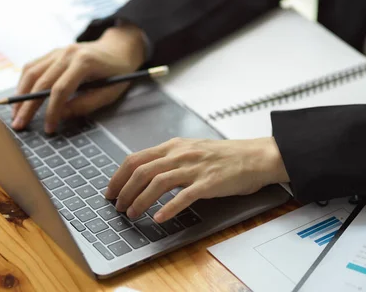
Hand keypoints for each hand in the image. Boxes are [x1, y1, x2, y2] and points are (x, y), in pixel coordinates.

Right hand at [12, 22, 145, 131]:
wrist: (118, 48)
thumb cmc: (117, 73)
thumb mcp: (109, 93)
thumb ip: (85, 105)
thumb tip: (60, 115)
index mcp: (84, 62)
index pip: (60, 89)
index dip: (52, 111)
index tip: (49, 128)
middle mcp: (67, 53)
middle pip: (41, 81)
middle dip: (28, 106)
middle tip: (19, 125)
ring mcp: (58, 50)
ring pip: (31, 72)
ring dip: (20, 94)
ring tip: (15, 114)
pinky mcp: (53, 52)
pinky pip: (32, 66)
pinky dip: (23, 82)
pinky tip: (20, 97)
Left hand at [104, 137, 288, 222]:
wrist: (255, 156)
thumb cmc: (224, 156)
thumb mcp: (191, 150)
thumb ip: (169, 158)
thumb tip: (145, 173)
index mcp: (173, 146)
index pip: (136, 158)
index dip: (118, 176)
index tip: (110, 190)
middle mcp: (180, 154)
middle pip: (141, 170)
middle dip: (124, 190)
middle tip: (117, 206)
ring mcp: (194, 168)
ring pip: (157, 182)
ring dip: (140, 200)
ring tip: (132, 213)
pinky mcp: (208, 182)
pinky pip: (184, 196)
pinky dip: (169, 208)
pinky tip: (159, 218)